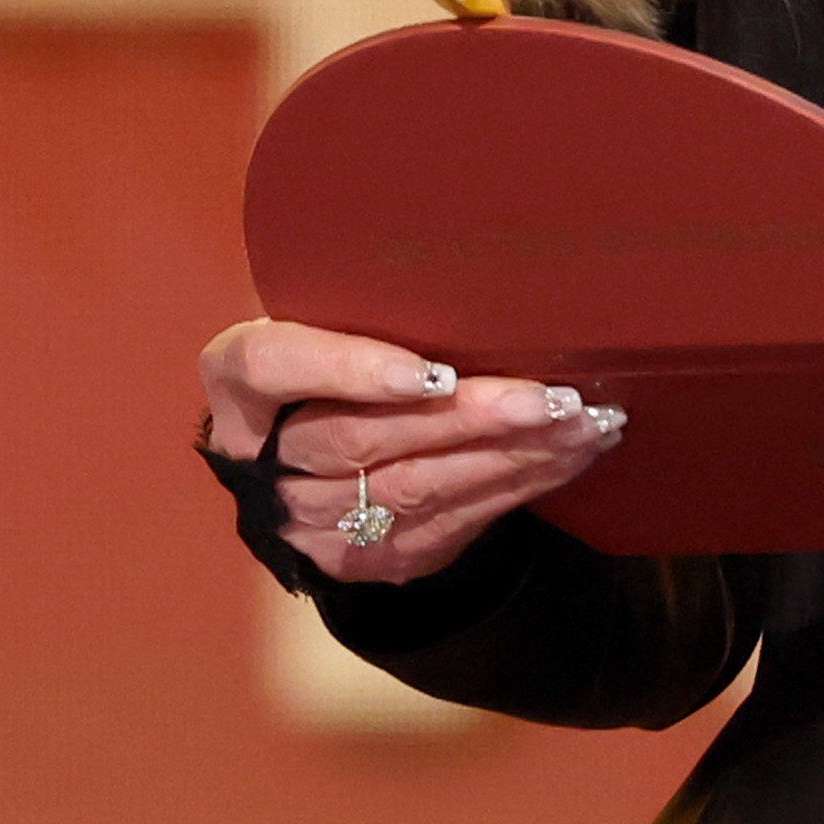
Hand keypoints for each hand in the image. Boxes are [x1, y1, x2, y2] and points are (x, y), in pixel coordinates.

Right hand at [197, 317, 625, 585]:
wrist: (317, 474)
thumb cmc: (338, 368)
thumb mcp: (327, 322)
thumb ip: (364, 302)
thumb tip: (487, 265)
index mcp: (239, 382)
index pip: (272, 366)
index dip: (348, 369)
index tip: (433, 369)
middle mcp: (261, 460)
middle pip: (363, 438)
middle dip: (470, 418)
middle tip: (552, 395)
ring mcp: (312, 520)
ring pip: (415, 488)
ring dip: (512, 454)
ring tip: (584, 421)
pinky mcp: (366, 558)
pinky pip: (448, 522)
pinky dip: (519, 485)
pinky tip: (570, 455)